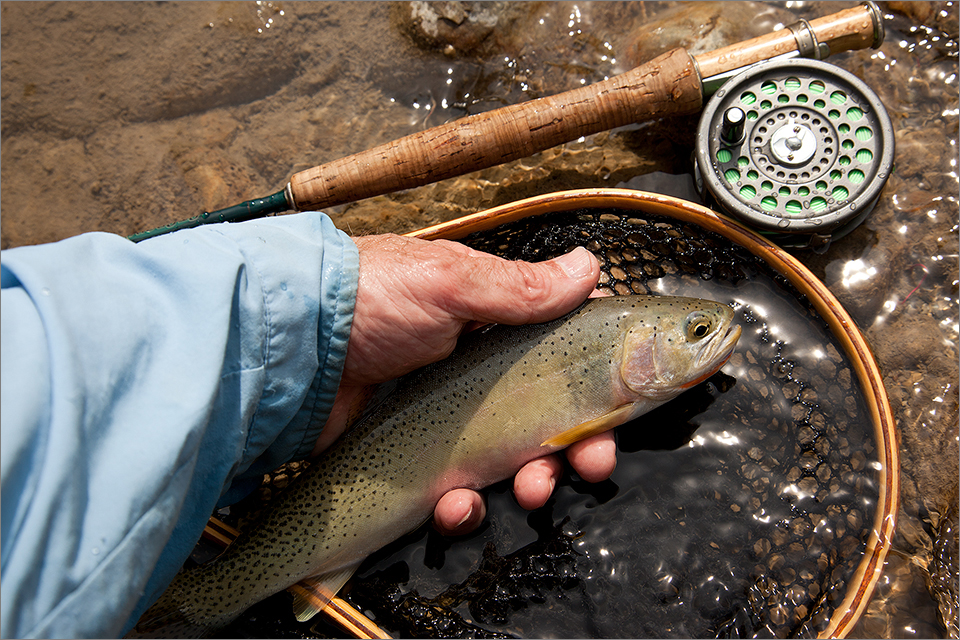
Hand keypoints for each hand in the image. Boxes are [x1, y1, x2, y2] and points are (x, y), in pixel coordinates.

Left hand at [317, 234, 615, 534]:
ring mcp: (444, 425)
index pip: (560, 363)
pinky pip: (453, 496)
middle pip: (545, 423)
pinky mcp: (413, 463)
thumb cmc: (370, 300)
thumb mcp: (449, 283)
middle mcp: (475, 379)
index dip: (595, 391)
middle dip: (575, 449)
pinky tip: (458, 503)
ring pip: (507, 467)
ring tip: (530, 490)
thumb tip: (590, 266)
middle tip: (590, 465)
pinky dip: (464, 507)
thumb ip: (520, 288)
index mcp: (491, 331)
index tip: (617, 415)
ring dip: (531, 484)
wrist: (289, 350)